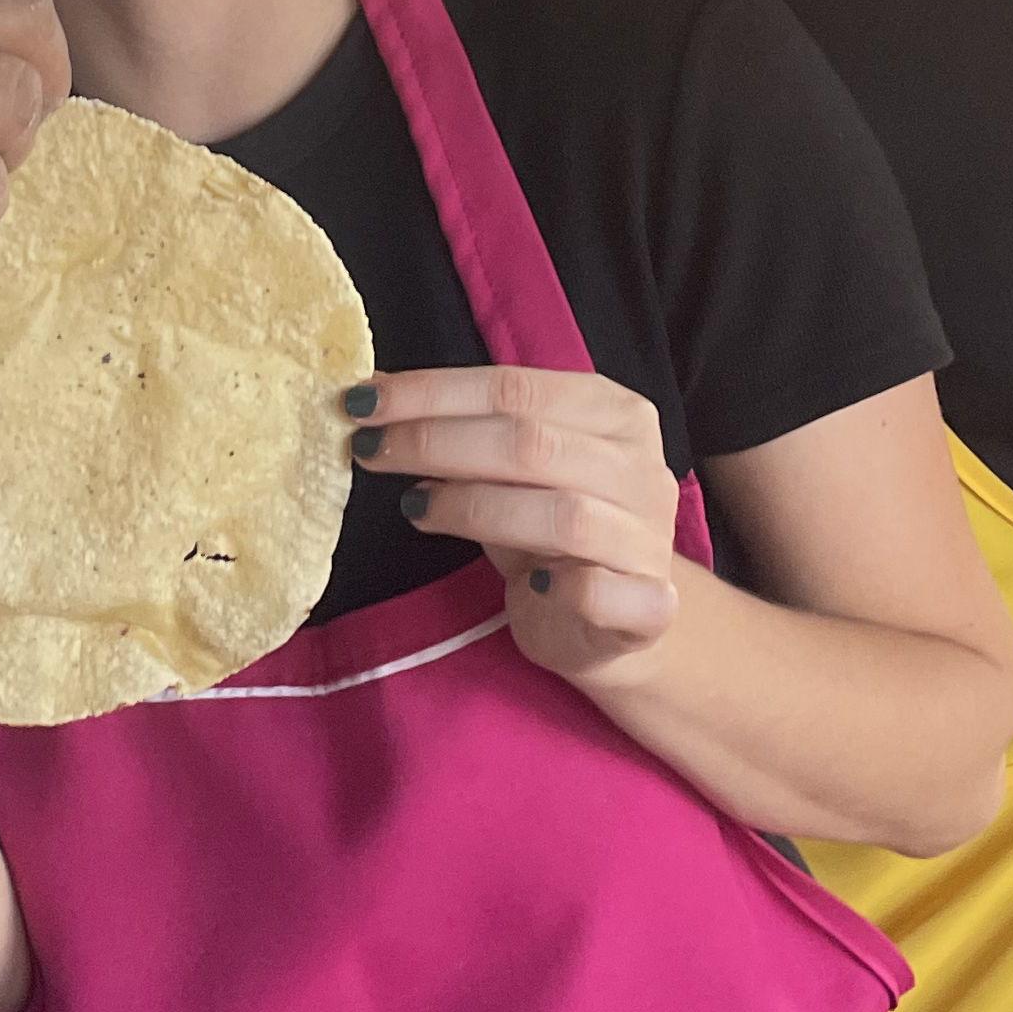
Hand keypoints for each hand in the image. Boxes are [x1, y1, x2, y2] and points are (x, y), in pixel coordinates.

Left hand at [349, 364, 688, 682]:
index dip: (433, 394)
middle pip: (531, 443)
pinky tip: (526, 586)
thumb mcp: (511, 473)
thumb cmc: (552, 535)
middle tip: (370, 451)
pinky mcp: (649, 608)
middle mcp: (640, 468)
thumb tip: (376, 394)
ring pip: (562, 514)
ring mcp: (649, 539)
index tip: (363, 404)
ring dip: (474, 509)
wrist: (618, 623)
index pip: (516, 388)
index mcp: (614, 413)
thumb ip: (463, 432)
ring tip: (415, 509)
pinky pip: (600, 592)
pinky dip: (560, 586)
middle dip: (436, 443)